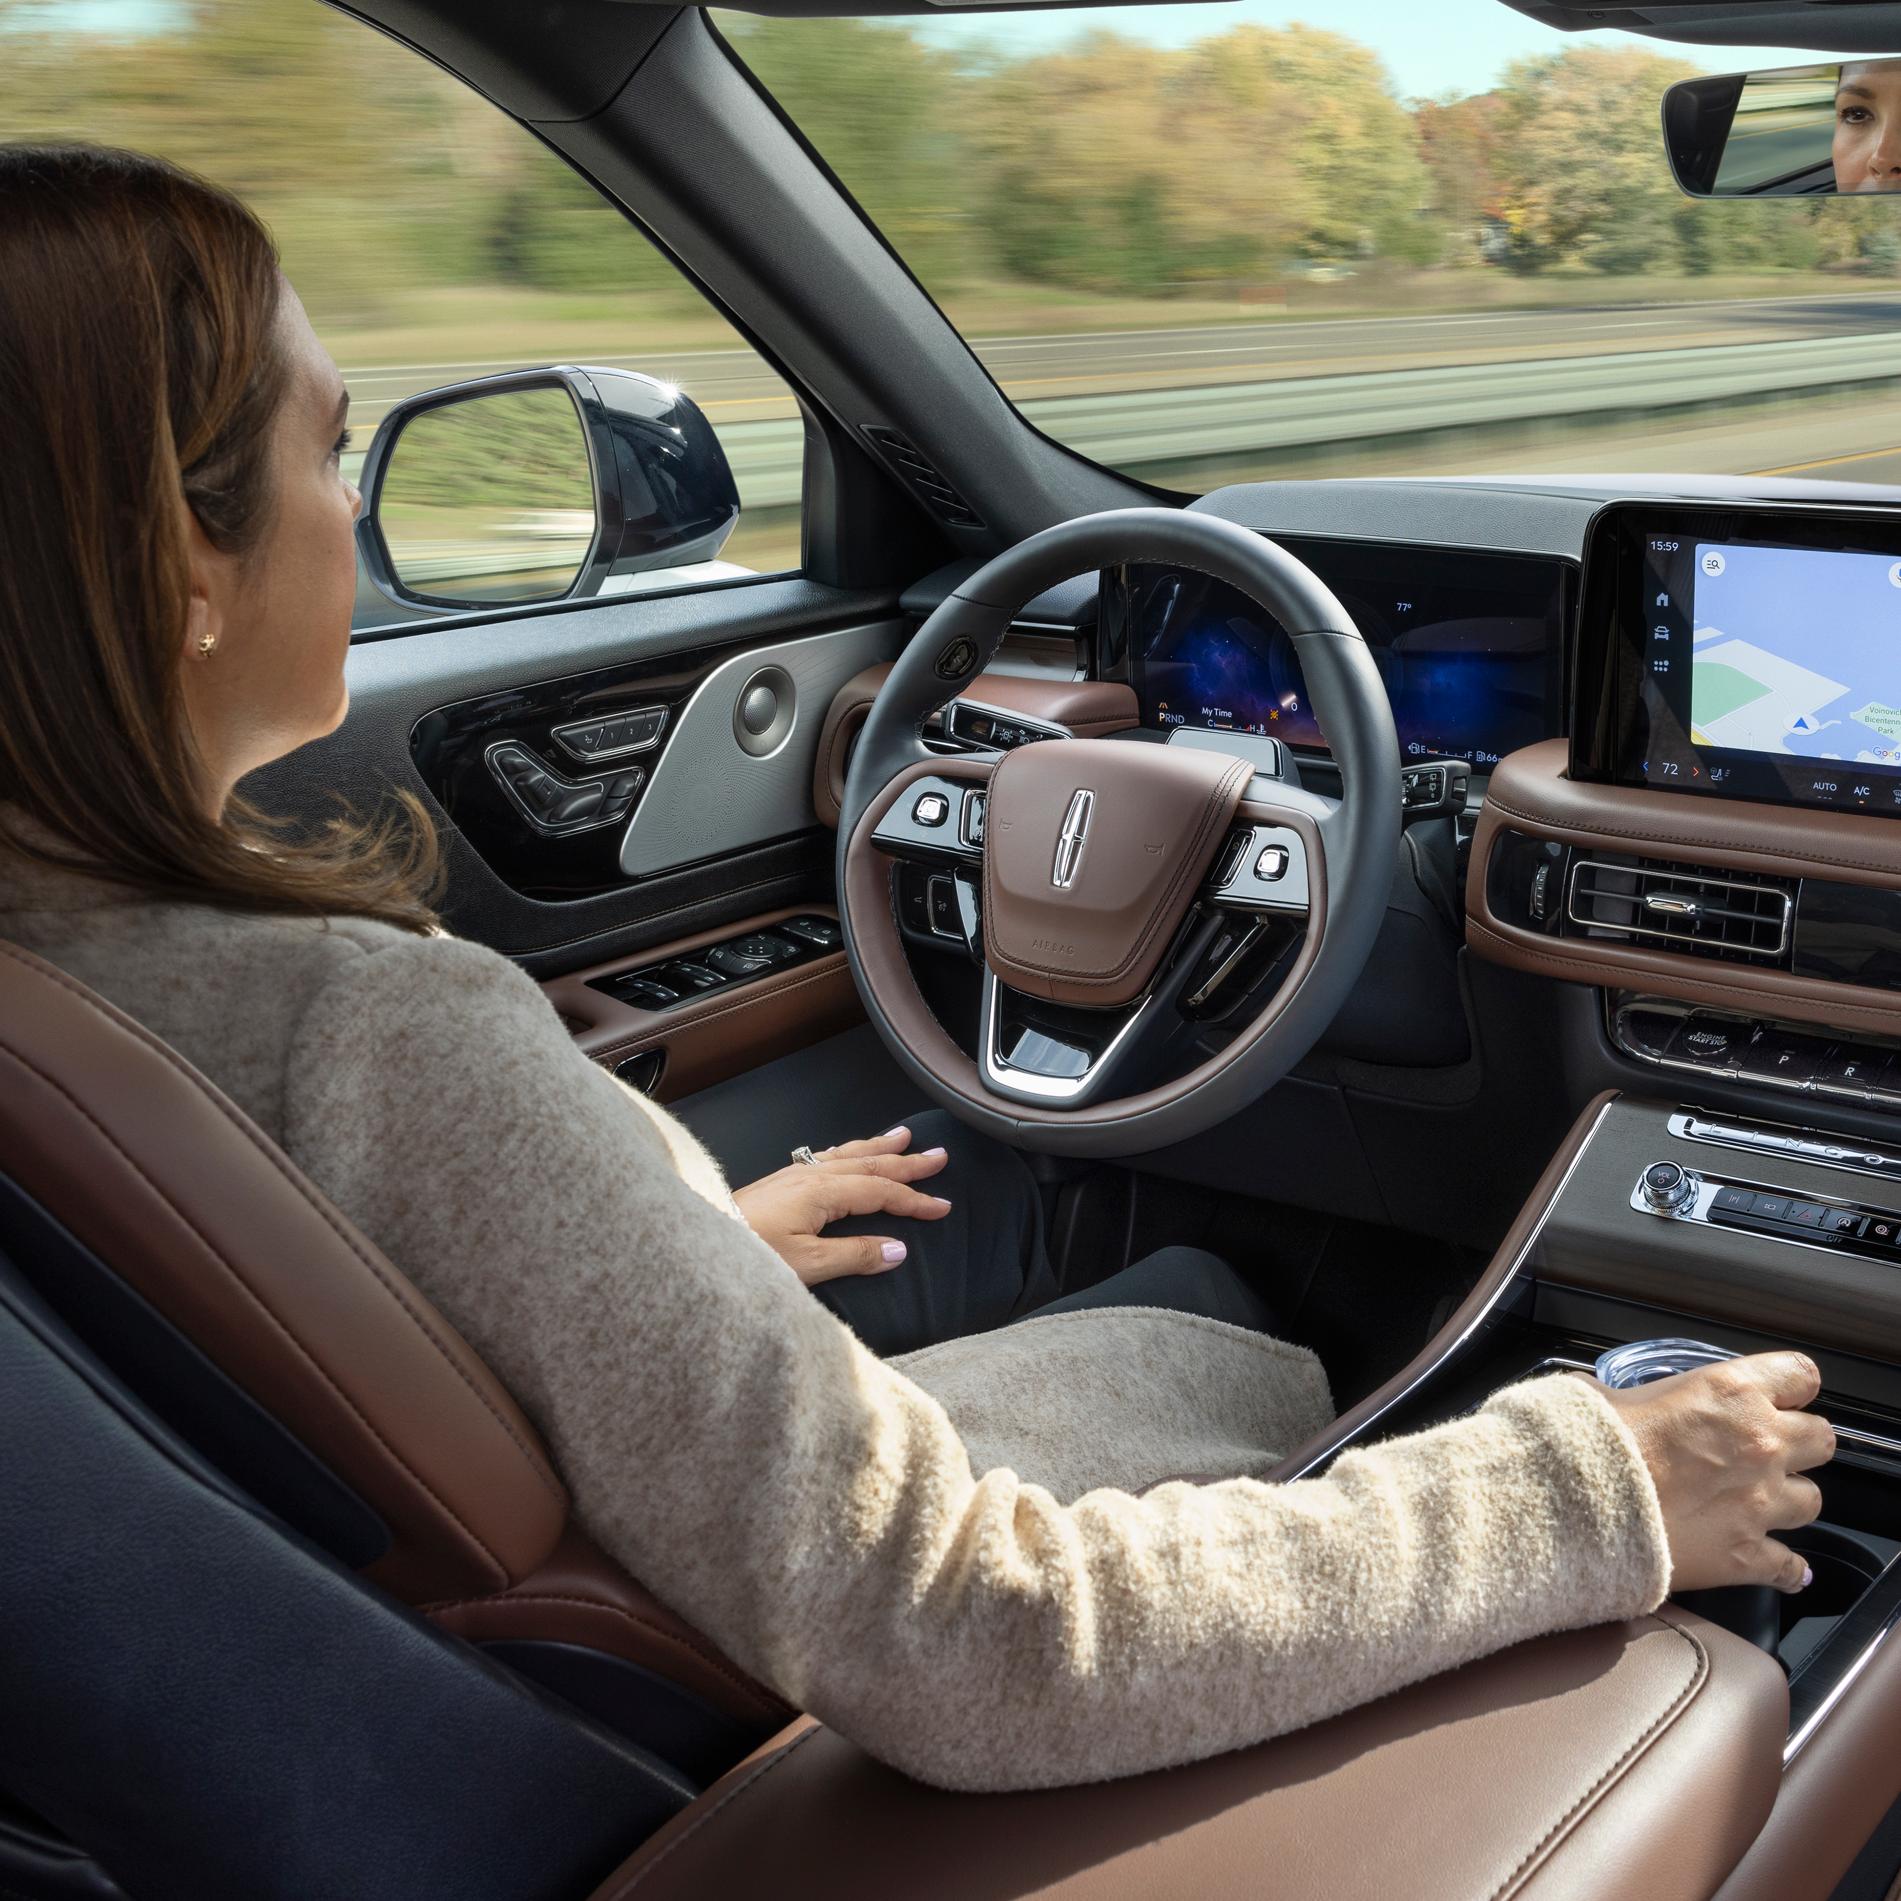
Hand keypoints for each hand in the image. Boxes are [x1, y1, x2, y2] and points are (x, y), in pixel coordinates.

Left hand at [735, 1126, 951, 1288]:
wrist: (701, 1244)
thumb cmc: (750, 1255)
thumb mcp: (806, 1265)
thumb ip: (854, 1255)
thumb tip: (899, 1250)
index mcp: (822, 1192)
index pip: (881, 1191)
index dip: (914, 1199)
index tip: (942, 1206)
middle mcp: (811, 1175)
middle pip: (869, 1164)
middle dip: (906, 1161)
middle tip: (939, 1155)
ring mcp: (794, 1174)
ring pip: (848, 1154)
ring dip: (879, 1146)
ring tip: (903, 1136)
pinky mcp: (780, 1181)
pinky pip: (827, 1156)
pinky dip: (849, 1150)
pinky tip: (849, 1151)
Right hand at [1597, 1352, 1834, 1593]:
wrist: (1580, 1504)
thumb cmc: (1590, 1441)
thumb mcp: (1605, 1393)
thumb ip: (1628, 1395)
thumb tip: (1613, 1402)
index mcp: (1730, 1392)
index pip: (1799, 1374)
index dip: (1790, 1386)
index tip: (1777, 1396)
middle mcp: (1760, 1443)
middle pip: (1821, 1439)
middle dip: (1799, 1444)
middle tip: (1765, 1450)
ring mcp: (1761, 1502)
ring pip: (1812, 1501)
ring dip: (1788, 1501)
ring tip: (1757, 1504)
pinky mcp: (1747, 1554)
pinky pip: (1790, 1567)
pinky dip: (1786, 1569)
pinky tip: (1778, 1567)